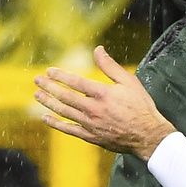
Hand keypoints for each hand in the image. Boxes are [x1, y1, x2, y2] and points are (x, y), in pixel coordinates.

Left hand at [34, 46, 174, 159]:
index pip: (75, 82)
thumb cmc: (141, 107)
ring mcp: (90, 124)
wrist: (148, 135)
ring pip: (63, 112)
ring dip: (48, 103)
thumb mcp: (130, 82)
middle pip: (65, 96)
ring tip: (37, 95)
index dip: (60, 75)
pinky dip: (56, 124)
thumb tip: (98, 50)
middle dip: (49, 87)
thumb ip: (111, 66)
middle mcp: (93, 109)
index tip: (49, 71)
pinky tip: (46, 118)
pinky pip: (69, 129)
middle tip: (37, 80)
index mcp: (103, 94)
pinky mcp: (91, 136)